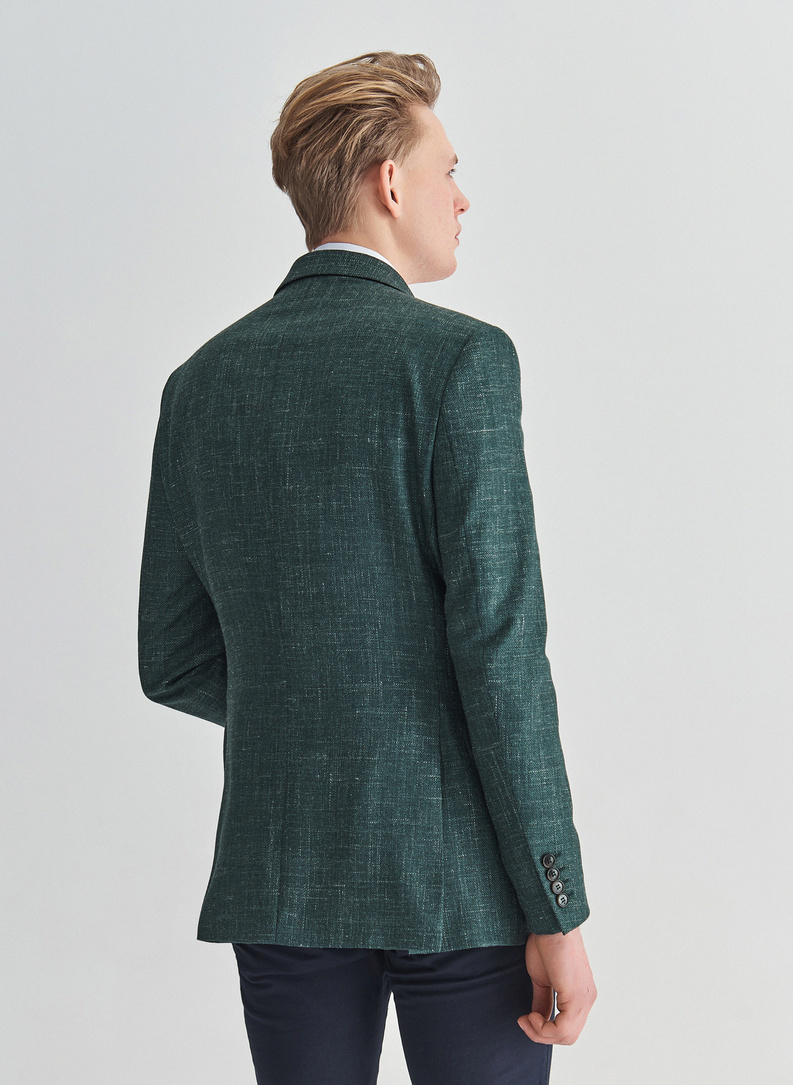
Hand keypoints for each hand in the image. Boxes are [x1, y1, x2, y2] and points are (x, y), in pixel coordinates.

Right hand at [516, 925, 595, 1044]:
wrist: (550, 924)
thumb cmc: (546, 943)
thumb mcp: (542, 979)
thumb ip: (543, 1000)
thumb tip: (538, 1018)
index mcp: (581, 995)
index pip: (567, 1028)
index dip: (544, 1030)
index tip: (525, 1018)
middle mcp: (587, 999)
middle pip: (568, 1036)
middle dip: (542, 1035)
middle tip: (524, 1021)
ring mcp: (584, 999)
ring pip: (566, 1036)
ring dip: (541, 1033)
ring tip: (526, 1018)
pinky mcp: (576, 996)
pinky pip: (563, 1028)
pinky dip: (544, 1029)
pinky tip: (531, 1016)